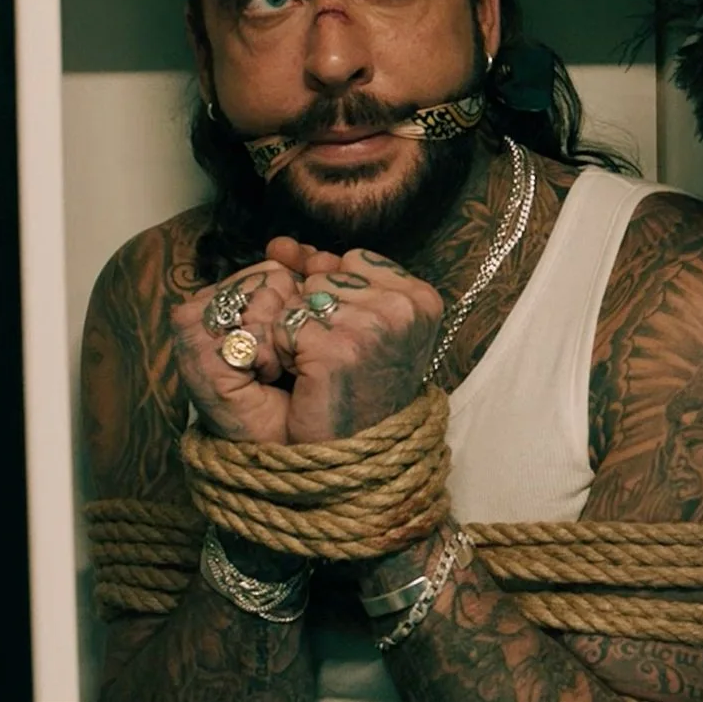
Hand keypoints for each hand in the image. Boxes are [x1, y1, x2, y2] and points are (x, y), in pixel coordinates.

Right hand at [171, 259, 302, 443]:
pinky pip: (252, 329)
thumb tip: (300, 247)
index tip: (298, 343)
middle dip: (294, 321)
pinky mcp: (195, 347)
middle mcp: (205, 306)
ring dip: (282, 340)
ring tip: (273, 371)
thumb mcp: (308, 328)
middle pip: (273, 277)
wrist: (285, 445)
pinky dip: (268, 356)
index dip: (301, 301)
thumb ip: (305, 281)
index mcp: (228, 297)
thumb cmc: (301, 390)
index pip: (276, 269)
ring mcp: (194, 325)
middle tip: (285, 361)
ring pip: (264, 297)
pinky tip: (265, 378)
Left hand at [278, 247, 442, 444]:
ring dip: (297, 335)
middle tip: (337, 360)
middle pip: (323, 276)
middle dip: (314, 314)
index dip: (334, 297)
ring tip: (324, 370)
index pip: (350, 260)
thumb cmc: (354, 390)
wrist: (353, 458)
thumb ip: (325, 272)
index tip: (353, 341)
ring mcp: (376, 326)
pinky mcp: (341, 348)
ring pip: (301, 298)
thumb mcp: (356, 320)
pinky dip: (284, 352)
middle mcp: (405, 307)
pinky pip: (285, 324)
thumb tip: (281, 243)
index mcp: (421, 297)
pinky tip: (309, 380)